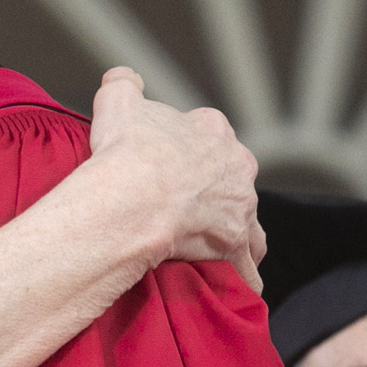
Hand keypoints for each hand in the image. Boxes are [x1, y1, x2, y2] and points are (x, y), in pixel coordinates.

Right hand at [84, 67, 265, 290]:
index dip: (189, 149)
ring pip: (249, 223)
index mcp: (212, 132)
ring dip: (237, 234)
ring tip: (216, 249)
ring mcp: (241, 209)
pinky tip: (233, 288)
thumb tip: (122, 77)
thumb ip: (122, 85)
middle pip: (235, 179)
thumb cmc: (126, 151)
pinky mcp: (236, 247)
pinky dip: (241, 280)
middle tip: (188, 209)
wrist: (132, 199)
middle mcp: (237, 167)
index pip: (211, 134)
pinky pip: (245, 269)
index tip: (170, 163)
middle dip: (219, 192)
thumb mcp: (117, 103)